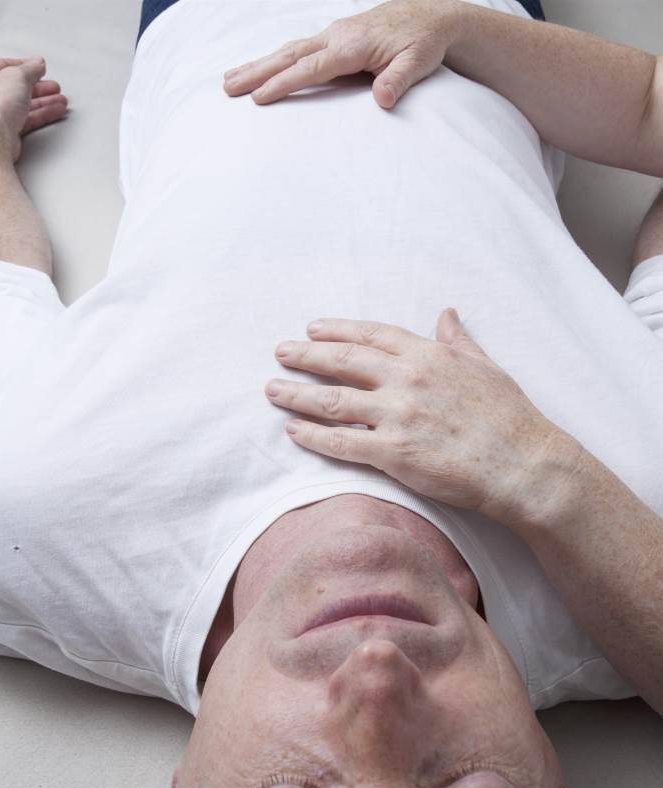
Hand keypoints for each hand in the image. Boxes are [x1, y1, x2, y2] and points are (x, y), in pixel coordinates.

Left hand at [0, 57, 67, 163]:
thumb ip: (31, 68)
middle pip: (18, 86)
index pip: (6, 66)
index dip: (25, 65)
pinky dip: (42, 114)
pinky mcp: (7, 129)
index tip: (39, 67)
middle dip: (39, 86)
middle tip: (53, 86)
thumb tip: (38, 63)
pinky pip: (28, 119)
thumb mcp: (19, 75)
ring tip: (60, 100)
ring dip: (45, 101)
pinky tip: (54, 112)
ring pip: (24, 104)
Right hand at [223, 0, 461, 108]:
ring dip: (258, 65)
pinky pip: (298, 50)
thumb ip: (399, 80)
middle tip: (227, 88)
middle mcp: (337, 36)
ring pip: (289, 50)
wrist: (433, 16)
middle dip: (257, 72)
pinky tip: (260, 70)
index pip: (312, 67)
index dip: (285, 83)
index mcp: (353, 44)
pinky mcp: (334, 38)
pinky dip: (275, 60)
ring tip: (229, 80)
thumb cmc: (423, 43)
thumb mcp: (418, 63)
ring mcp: (333, 35)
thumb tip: (384, 99)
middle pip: (289, 55)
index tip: (260, 97)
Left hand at [264, 309, 563, 524]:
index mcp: (429, 356)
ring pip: (334, 400)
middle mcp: (408, 380)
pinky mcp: (394, 454)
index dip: (338, 330)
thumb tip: (446, 314)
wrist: (523, 464)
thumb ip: (459, 341)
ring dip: (298, 393)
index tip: (313, 327)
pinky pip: (343, 442)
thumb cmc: (510, 418)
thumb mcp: (487, 368)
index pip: (372, 335)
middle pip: (343, 362)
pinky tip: (293, 430)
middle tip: (280, 352)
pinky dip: (314, 436)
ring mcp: (398, 416)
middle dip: (306, 355)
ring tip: (273, 390)